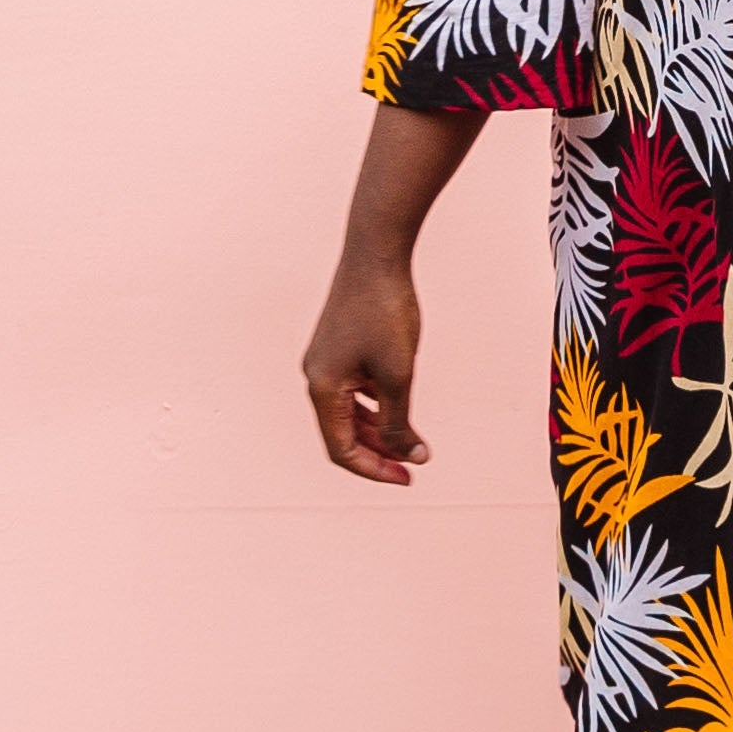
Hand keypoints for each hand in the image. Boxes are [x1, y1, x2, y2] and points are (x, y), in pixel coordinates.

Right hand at [303, 256, 428, 483]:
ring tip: (413, 441)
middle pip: (344, 433)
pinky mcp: (338, 346)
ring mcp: (325, 361)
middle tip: (416, 464)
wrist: (376, 254)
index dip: (375, 469)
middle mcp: (316, 377)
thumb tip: (412, 456)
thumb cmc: (386, 312)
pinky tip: (401, 404)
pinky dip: (376, 404)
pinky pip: (354, 389)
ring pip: (349, 412)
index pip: (342, 450)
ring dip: (379, 429)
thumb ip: (400, 421)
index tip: (409, 477)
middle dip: (380, 452)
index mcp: (322, 389)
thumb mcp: (398, 375)